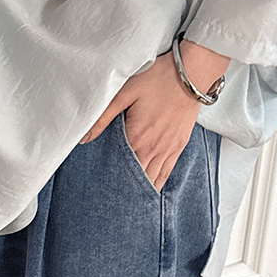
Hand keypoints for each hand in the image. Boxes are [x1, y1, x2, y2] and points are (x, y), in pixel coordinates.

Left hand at [79, 39, 230, 192]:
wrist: (192, 73)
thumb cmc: (158, 78)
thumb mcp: (125, 92)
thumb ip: (103, 116)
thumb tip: (84, 138)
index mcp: (137, 139)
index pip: (121, 170)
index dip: (112, 182)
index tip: (104, 194)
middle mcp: (153, 149)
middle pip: (137, 178)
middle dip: (125, 189)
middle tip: (113, 202)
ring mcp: (168, 149)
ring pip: (153, 179)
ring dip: (141, 190)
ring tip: (130, 203)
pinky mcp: (179, 146)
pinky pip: (167, 172)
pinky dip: (158, 183)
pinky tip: (151, 190)